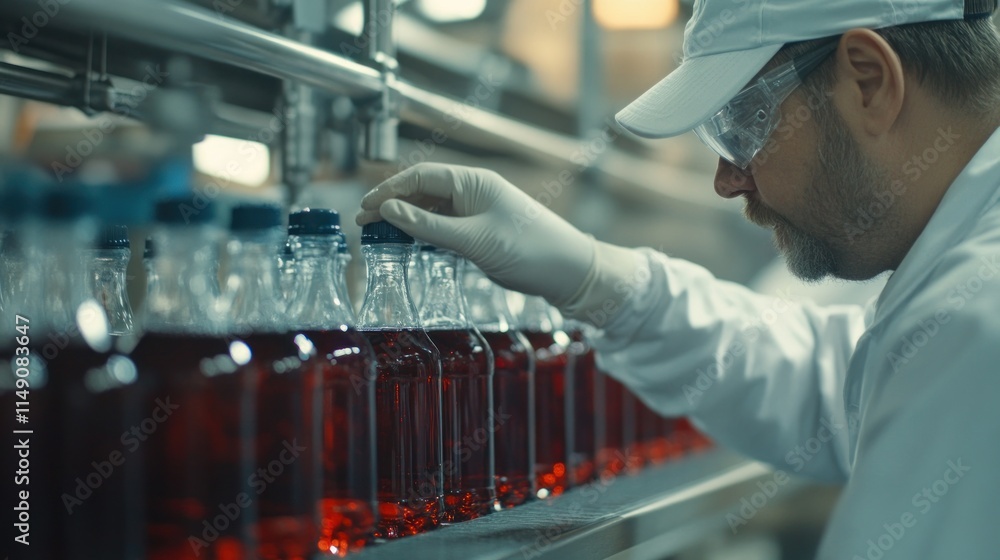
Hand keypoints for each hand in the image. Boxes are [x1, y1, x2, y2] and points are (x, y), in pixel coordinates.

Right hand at [356, 163, 594, 305]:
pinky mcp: (480, 233)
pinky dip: (424, 234)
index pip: (420, 176)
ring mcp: (477, 213)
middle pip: (422, 191)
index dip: (389, 190)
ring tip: (378, 235)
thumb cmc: (531, 251)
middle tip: (363, 224)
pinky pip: (444, 228)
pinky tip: (408, 245)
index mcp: (473, 182)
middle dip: (392, 205)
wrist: (571, 273)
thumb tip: (389, 211)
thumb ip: (430, 226)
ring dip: (406, 221)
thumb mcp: (475, 241)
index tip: (364, 208)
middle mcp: (473, 192)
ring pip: (431, 211)